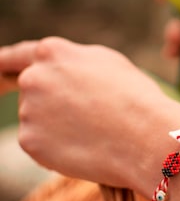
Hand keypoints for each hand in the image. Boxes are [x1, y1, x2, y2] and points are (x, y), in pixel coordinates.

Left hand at [0, 37, 179, 190]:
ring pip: (38, 120)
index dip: (7, 62)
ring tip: (94, 132)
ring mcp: (29, 111)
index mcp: (53, 53)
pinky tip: (85, 147)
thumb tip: (59, 70)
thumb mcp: (108, 63)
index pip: (17, 56)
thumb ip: (75, 61)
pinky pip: (41, 144)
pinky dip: (58, 148)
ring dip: (57, 126)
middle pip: (33, 91)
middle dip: (52, 102)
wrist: (145, 135)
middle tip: (85, 116)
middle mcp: (34, 78)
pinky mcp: (30, 142)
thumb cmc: (136, 97)